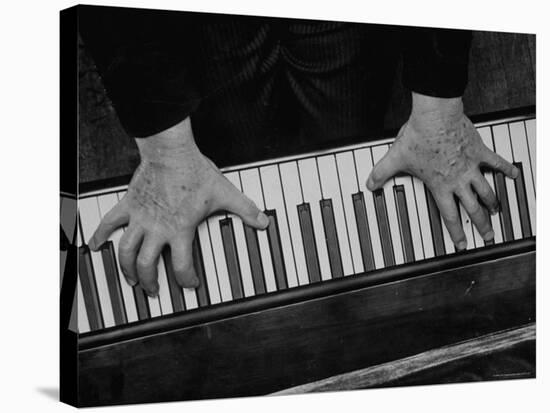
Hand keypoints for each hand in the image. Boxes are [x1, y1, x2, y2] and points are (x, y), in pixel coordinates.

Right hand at [88, 118, 268, 295]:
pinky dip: (99, 235)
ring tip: (130, 279)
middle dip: (150, 282)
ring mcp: (140, 218)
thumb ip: (245, 210)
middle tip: (153, 290)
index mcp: (180, 230)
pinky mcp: (129, 205)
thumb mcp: (225, 193)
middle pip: (148, 265)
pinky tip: (93, 246)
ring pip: (126, 251)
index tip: (190, 284)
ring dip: (126, 268)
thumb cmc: (195, 172)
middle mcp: (157, 229)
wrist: (171, 152)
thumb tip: (263, 220)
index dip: (187, 280)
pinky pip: (109, 222)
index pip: (182, 266)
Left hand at [367, 93, 517, 249]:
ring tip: (497, 210)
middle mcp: (458, 180)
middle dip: (481, 224)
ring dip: (492, 202)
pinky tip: (514, 175)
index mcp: (440, 185)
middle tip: (488, 235)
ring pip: (486, 190)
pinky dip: (506, 169)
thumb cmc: (418, 136)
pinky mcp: (479, 151)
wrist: (435, 116)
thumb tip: (370, 183)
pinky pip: (496, 162)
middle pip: (473, 208)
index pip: (449, 216)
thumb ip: (381, 173)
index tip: (461, 243)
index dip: (456, 232)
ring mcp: (471, 166)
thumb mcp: (395, 158)